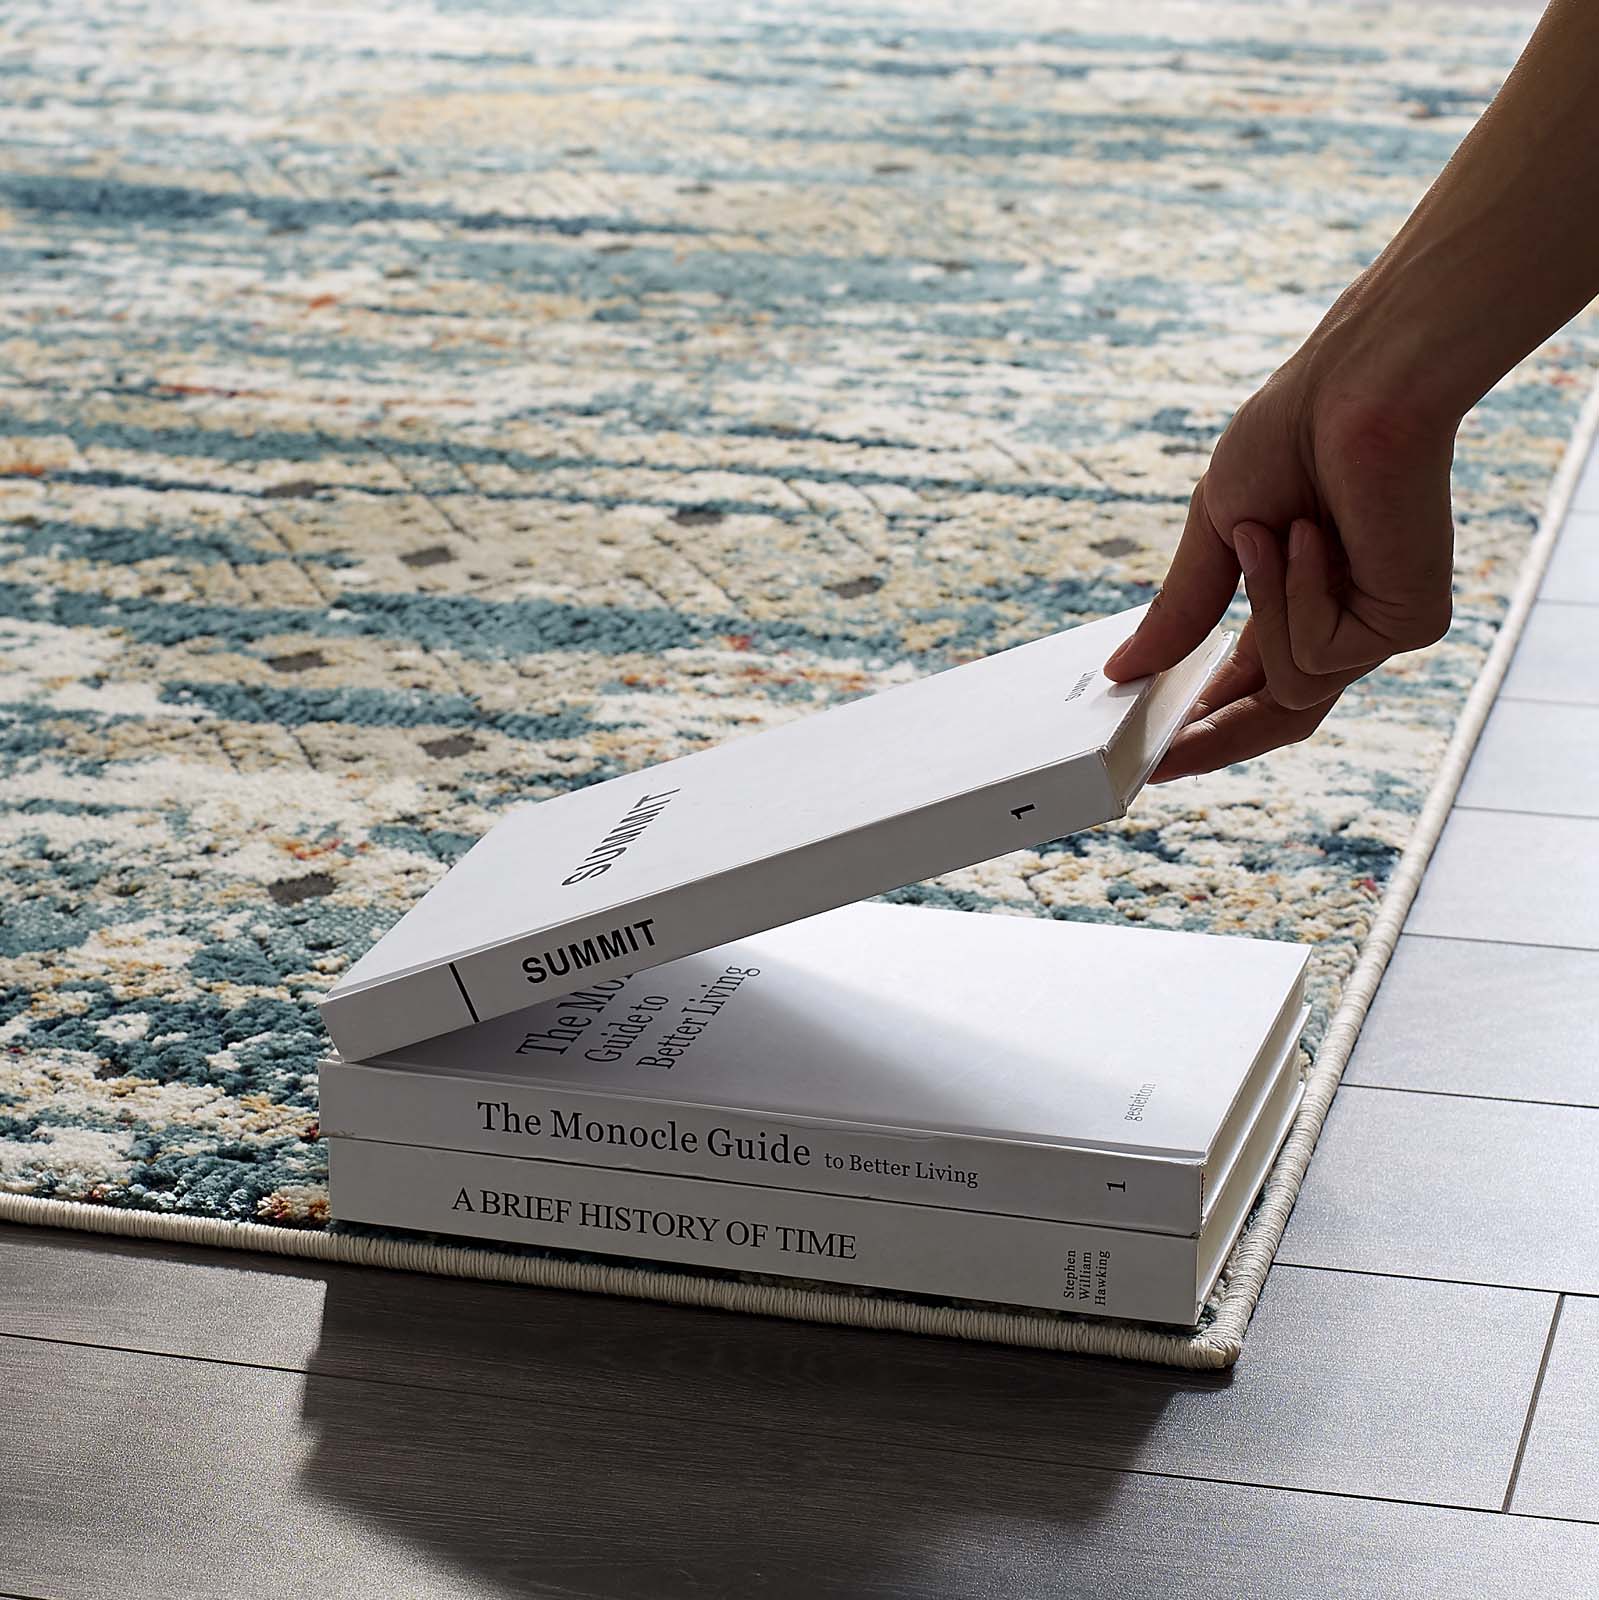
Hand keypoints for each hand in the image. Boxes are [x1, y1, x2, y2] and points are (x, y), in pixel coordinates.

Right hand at [1103, 352, 1458, 779]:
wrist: (1358, 386)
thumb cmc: (1292, 435)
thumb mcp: (1214, 535)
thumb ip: (1180, 610)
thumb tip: (1122, 672)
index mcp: (1298, 605)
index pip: (1251, 688)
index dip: (1201, 725)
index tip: (1150, 753)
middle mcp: (1348, 625)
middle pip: (1282, 720)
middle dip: (1216, 740)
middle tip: (1159, 758)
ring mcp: (1382, 629)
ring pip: (1292, 687)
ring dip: (1262, 606)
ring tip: (1266, 530)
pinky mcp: (1411, 624)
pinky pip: (1320, 654)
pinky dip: (1296, 595)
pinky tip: (1312, 534)